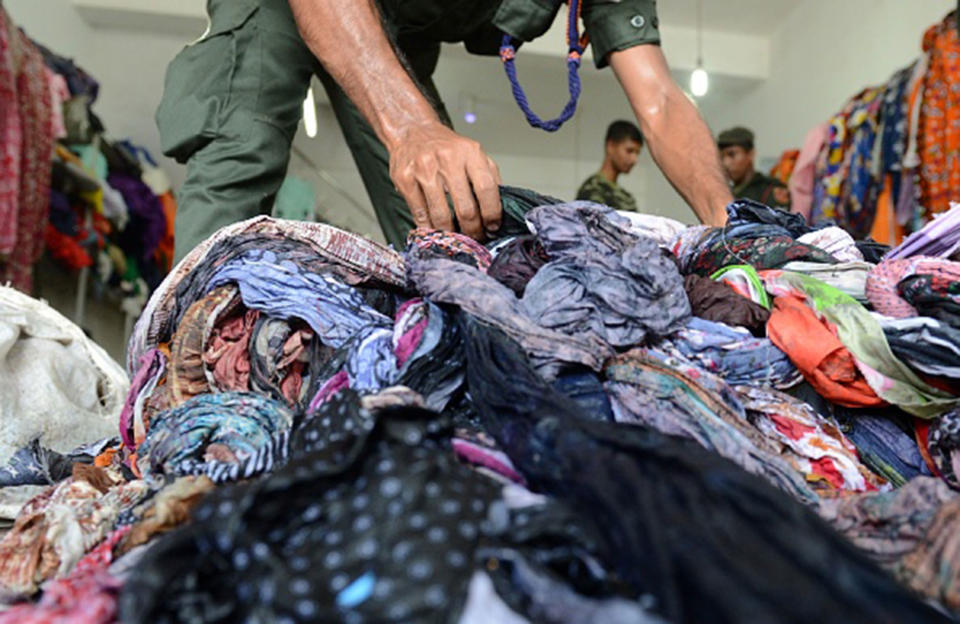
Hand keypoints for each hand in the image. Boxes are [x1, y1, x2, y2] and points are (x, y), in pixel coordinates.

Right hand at [388, 121, 501, 239]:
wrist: (412, 130)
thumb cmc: (445, 146)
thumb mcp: (473, 153)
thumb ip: (489, 176)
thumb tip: (500, 208)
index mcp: (469, 152)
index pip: (486, 189)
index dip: (492, 213)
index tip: (493, 226)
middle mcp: (447, 159)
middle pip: (466, 208)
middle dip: (473, 230)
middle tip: (475, 237)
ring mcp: (424, 169)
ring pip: (441, 216)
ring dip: (451, 233)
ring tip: (456, 237)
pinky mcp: (405, 179)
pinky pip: (420, 214)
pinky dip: (429, 227)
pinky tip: (436, 230)